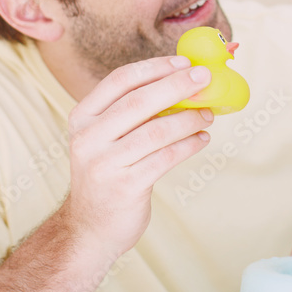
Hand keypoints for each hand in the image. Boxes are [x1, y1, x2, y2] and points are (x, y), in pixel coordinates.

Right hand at [64, 55, 214, 259]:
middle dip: (177, 85)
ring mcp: (104, 164)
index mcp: (82, 117)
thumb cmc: (108, 174)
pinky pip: (165, 158)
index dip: (155, 68)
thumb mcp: (105, 138)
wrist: (90, 229)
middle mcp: (88, 138)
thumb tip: (181, 82)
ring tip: (208, 114)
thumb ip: (132, 112)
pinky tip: (202, 138)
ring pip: (156, 131)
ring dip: (189, 118)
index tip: (185, 62)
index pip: (120, 80)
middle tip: (205, 78)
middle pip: (139, 102)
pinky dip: (189, 145)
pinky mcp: (125, 187)